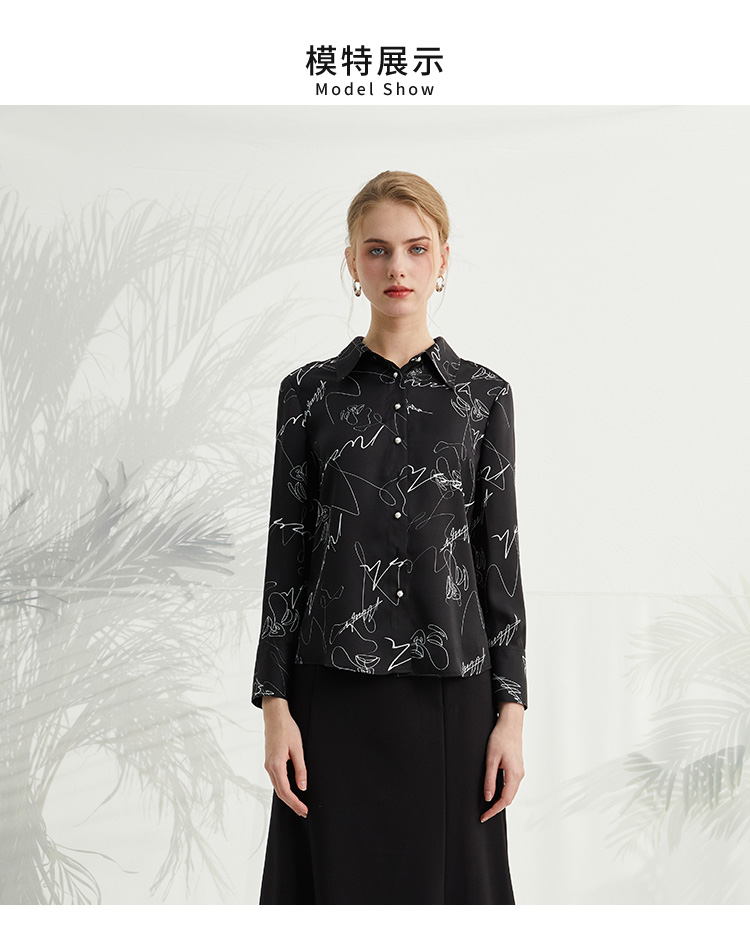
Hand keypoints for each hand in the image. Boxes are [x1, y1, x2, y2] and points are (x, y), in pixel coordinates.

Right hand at [262, 696, 308, 817]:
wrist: (275, 716)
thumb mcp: (298, 749)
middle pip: (280, 792)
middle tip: (303, 811)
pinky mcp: (269, 761)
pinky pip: (276, 780)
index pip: (285, 791)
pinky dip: (283, 788)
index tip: (304, 810)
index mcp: (276, 765)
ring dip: (287, 797)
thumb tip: (302, 787)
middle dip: (292, 804)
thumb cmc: (287, 729)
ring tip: (299, 804)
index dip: (295, 803)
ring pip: (277, 787)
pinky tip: (291, 790)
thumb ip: (300, 769)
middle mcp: (269, 767)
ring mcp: (268, 765)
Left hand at [480, 701, 523, 822]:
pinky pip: (512, 785)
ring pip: (511, 793)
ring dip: (501, 801)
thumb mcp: (491, 759)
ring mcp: (520, 772)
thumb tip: (488, 797)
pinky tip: (496, 792)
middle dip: (497, 808)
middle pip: (509, 799)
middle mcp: (520, 775)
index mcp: (514, 775)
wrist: (510, 724)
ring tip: (488, 806)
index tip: (484, 817)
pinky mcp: (518, 768)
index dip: (494, 810)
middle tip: (484, 814)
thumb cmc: (501, 738)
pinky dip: (504, 792)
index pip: (505, 800)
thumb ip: (490, 779)